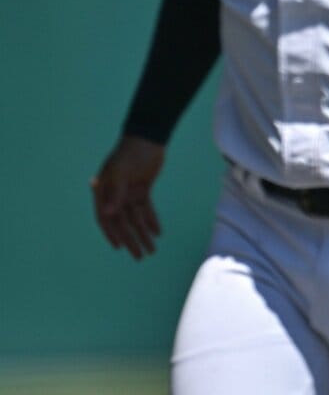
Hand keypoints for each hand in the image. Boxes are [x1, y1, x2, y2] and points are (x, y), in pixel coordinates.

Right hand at [91, 134, 165, 259]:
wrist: (147, 138)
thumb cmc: (130, 153)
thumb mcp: (121, 172)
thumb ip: (116, 193)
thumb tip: (109, 214)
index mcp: (103, 191)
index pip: (105, 218)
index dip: (112, 234)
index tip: (120, 247)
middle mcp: (114, 194)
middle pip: (122, 222)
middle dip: (131, 239)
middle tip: (140, 256)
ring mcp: (128, 192)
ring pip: (135, 218)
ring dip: (143, 234)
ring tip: (152, 250)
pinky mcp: (142, 189)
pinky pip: (146, 209)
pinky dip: (151, 221)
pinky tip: (157, 233)